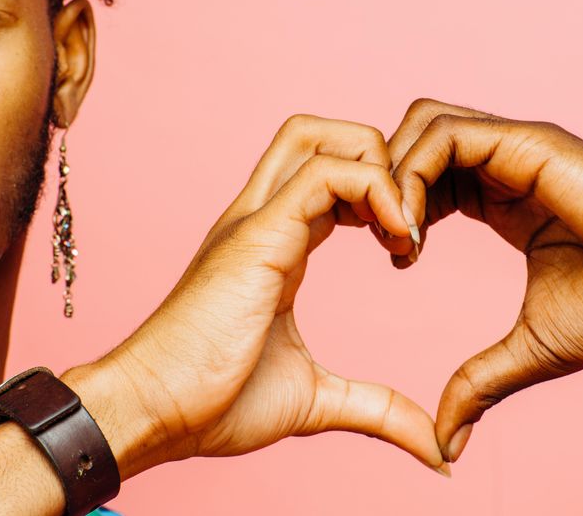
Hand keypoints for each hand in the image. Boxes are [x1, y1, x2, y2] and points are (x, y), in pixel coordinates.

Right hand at [72, 116, 446, 477]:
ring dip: (381, 169)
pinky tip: (397, 240)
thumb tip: (434, 446)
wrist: (148, 414)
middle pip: (321, 135)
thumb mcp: (315, 400)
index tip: (409, 248)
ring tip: (406, 232)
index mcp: (277, 243)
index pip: (332, 177)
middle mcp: (263, 218)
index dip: (381, 195)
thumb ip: (376, 409)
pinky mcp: (256, 234)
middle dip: (380, 158)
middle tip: (410, 223)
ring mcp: (255, 219)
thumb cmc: (212, 404)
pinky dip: (374, 189)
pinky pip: (323, 174)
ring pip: (321, 138)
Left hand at [387, 99, 582, 462]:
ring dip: (393, 177)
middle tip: (385, 243)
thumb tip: (444, 440)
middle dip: (385, 185)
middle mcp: (507, 164)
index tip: (397, 259)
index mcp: (505, 198)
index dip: (399, 209)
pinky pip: (446, 136)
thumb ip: (480, 383)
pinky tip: (416, 230)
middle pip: (416, 141)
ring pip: (422, 125)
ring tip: (398, 238)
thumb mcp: (532, 349)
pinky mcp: (530, 142)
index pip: (429, 177)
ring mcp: (518, 147)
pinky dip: (413, 175)